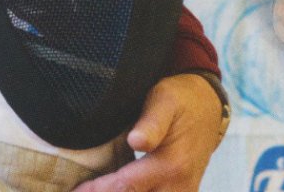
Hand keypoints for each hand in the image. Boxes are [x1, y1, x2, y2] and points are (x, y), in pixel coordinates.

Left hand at [73, 74, 221, 191]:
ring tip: (90, 189)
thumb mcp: (163, 101)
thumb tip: (136, 141)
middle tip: (77, 190)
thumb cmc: (180, 100)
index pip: (126, 187)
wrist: (207, 106)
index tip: (75, 191)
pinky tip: (112, 188)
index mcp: (171, 165)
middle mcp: (179, 186)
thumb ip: (151, 123)